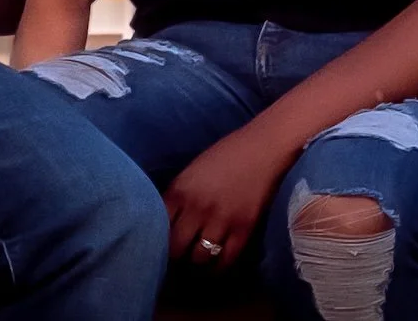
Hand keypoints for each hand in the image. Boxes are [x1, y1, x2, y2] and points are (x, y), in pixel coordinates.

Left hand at [163, 127, 290, 268]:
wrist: (262, 149)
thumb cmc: (225, 154)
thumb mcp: (192, 171)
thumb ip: (179, 195)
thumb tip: (166, 220)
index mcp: (180, 190)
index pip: (158, 225)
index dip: (156, 238)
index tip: (158, 243)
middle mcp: (196, 208)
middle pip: (175, 248)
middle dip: (174, 254)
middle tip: (178, 255)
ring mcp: (220, 222)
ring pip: (199, 258)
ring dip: (196, 261)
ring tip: (196, 258)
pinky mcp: (243, 232)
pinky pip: (225, 261)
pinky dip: (217, 267)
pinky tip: (214, 264)